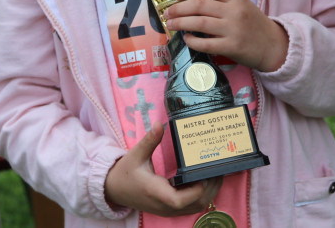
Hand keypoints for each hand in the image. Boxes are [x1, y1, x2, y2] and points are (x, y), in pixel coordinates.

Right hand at [104, 123, 221, 215]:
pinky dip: (202, 195)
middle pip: (196, 204)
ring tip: (217, 173)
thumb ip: (149, 141)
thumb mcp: (136, 155)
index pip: (182, 199)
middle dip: (211, 188)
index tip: (207, 172)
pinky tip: (206, 180)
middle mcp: (165, 206)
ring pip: (197, 207)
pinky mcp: (170, 209)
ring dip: (209, 193)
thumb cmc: (125, 173)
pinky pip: (191, 206)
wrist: (114, 189)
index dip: (198, 189)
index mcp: (157, 193)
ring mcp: (169, 210)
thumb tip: (159, 124)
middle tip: (220, 168)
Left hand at [168, 0, 288, 71]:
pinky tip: (187, 38)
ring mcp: (233, 30)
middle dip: (179, 9)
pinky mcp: (232, 48)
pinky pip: (207, 44)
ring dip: (182, 23)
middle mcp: (235, 11)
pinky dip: (193, 41)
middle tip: (168, 13)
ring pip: (201, 23)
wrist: (274, 46)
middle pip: (201, 5)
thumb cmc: (253, 21)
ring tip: (171, 24)